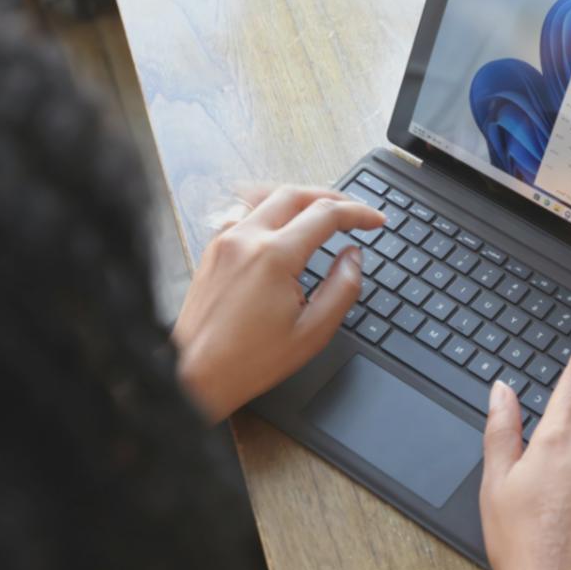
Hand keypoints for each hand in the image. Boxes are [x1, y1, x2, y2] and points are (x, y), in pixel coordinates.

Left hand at [171, 185, 385, 421]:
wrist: (195, 375)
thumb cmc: (248, 360)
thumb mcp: (312, 332)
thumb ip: (342, 288)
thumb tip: (353, 257)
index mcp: (274, 256)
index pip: (326, 214)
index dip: (358, 214)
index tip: (375, 221)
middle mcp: (246, 238)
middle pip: (297, 194)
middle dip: (332, 198)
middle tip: (354, 213)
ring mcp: (225, 241)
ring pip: (268, 197)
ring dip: (300, 198)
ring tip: (321, 211)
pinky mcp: (213, 250)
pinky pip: (245, 212)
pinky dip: (271, 209)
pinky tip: (281, 223)